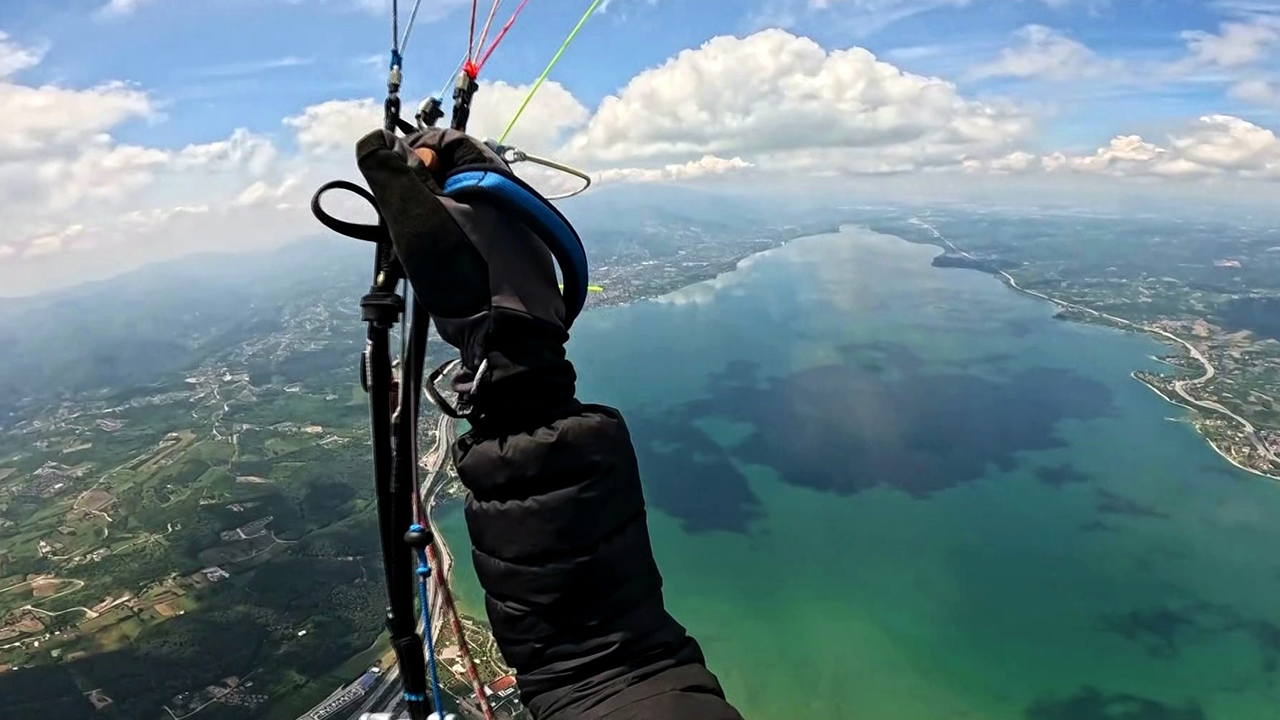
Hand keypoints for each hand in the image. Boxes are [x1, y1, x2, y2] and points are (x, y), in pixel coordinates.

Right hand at [355, 128, 575, 427]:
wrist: (511, 337)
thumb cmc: (463, 272)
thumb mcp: (415, 218)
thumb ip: (392, 174)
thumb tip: (375, 138)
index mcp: (492, 175)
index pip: (446, 140)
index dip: (412, 152)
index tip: (393, 183)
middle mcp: (511, 196)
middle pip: (451, 176)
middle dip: (418, 195)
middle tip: (400, 224)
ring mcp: (518, 228)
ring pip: (461, 210)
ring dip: (432, 224)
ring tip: (417, 255)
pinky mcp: (516, 259)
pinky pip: (476, 238)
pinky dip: (452, 247)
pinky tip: (441, 273)